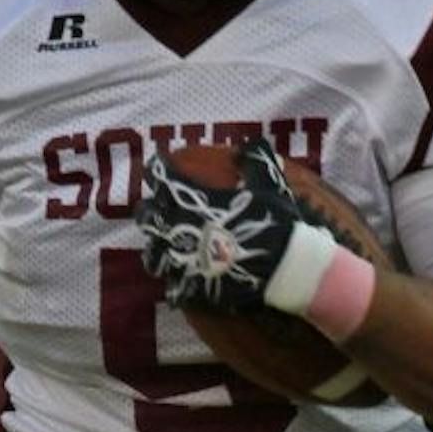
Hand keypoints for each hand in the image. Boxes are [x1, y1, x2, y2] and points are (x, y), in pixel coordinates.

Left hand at [139, 136, 317, 312]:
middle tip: (160, 211)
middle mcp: (177, 227)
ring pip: (153, 253)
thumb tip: (251, 145)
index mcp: (191, 199)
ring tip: (169, 247)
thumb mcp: (268, 184)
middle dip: (151, 212)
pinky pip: (172, 286)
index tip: (161, 170)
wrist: (285, 267)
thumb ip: (255, 161)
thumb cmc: (274, 222)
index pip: (161, 177)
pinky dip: (176, 282)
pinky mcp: (190, 286)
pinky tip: (184, 279)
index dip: (159, 172)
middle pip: (147, 216)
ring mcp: (180, 259)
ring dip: (159, 248)